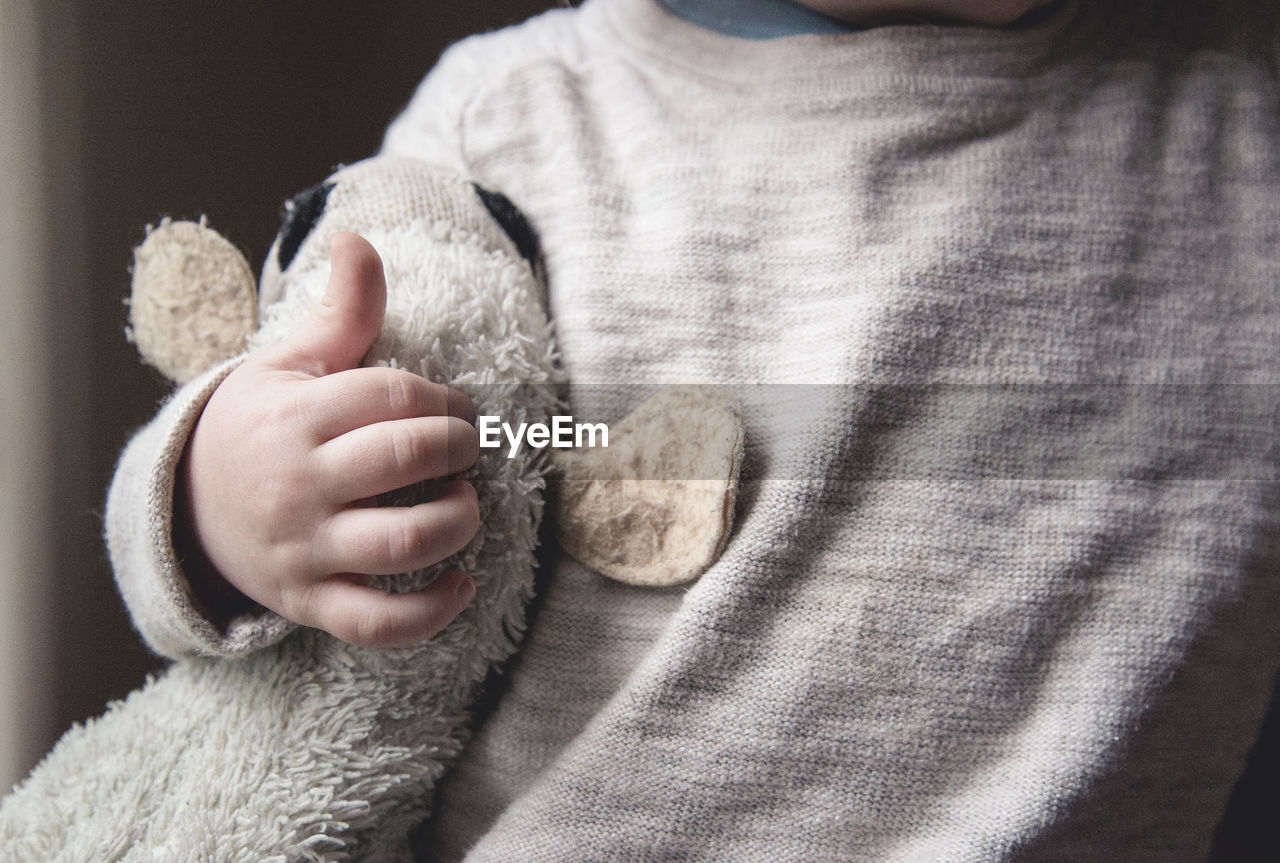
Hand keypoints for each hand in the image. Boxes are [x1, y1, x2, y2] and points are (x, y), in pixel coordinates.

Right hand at [176, 232, 480, 647]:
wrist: (189, 509)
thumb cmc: (260, 426)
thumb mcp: (288, 364)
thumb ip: (341, 312)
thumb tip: (358, 238)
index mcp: (297, 417)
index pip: (394, 396)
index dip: (445, 399)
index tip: (457, 408)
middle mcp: (300, 484)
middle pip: (405, 459)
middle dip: (459, 447)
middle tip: (467, 447)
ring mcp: (305, 549)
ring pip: (401, 542)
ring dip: (456, 521)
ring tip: (464, 503)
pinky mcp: (311, 603)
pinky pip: (378, 622)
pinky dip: (432, 612)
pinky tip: (463, 584)